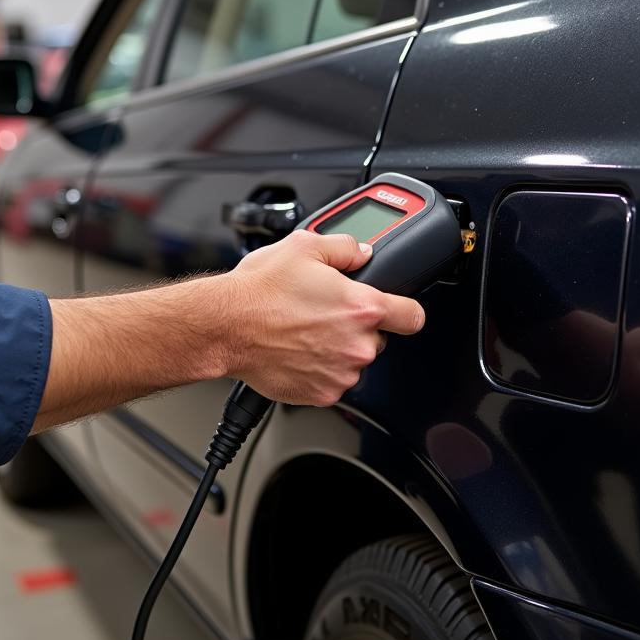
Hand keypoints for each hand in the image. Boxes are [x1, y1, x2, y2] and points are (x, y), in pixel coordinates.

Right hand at [218, 230, 424, 406]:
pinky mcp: (322, 394)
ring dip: (337, 350)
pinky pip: (332, 382)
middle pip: (377, 339)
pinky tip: (295, 351)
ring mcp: (341, 373)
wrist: (225, 327)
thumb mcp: (304, 246)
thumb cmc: (259, 291)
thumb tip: (361, 252)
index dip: (405, 310)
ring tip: (304, 332)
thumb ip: (344, 247)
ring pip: (353, 361)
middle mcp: (358, 344)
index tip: (398, 312)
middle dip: (357, 328)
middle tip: (324, 315)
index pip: (413, 316)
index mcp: (363, 306)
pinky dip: (318, 371)